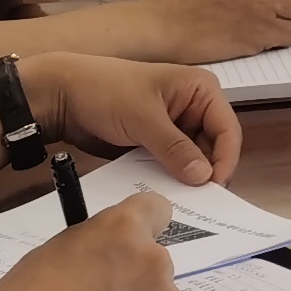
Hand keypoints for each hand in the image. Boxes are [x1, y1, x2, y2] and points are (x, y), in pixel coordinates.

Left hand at [23, 49, 242, 184]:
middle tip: (196, 201)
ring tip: (178, 199)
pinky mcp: (157, 142)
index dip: (224, 159)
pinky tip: (161, 191)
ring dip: (185, 178)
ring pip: (192, 159)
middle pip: (213, 147)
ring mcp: (175, 127)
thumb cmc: (106, 91)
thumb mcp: (143, 118)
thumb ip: (175, 149)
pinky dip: (167, 177)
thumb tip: (204, 177)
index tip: (214, 187)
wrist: (63, 95)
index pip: (227, 130)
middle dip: (204, 172)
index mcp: (201, 90)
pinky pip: (171, 164)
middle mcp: (194, 107)